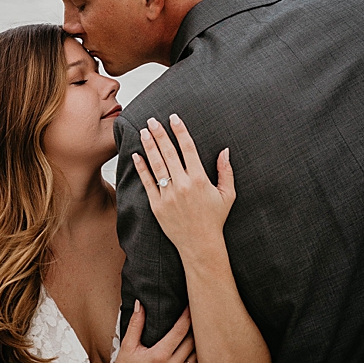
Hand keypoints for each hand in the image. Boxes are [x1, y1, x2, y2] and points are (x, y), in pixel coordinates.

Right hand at [106, 301, 198, 362]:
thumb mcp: (127, 345)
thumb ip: (136, 324)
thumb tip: (140, 304)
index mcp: (159, 355)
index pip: (180, 331)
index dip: (186, 317)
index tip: (190, 307)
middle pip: (192, 343)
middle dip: (195, 328)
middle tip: (197, 317)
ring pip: (197, 358)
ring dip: (199, 345)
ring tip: (199, 334)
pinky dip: (198, 362)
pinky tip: (196, 354)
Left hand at [133, 114, 235, 257]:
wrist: (199, 244)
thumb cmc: (214, 218)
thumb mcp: (227, 195)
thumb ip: (226, 171)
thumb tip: (225, 150)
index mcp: (200, 180)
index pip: (188, 149)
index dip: (180, 131)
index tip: (174, 118)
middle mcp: (183, 185)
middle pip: (169, 153)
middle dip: (160, 134)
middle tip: (152, 119)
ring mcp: (168, 195)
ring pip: (156, 165)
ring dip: (149, 146)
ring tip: (144, 131)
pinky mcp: (156, 204)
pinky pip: (147, 182)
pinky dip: (141, 168)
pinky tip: (136, 155)